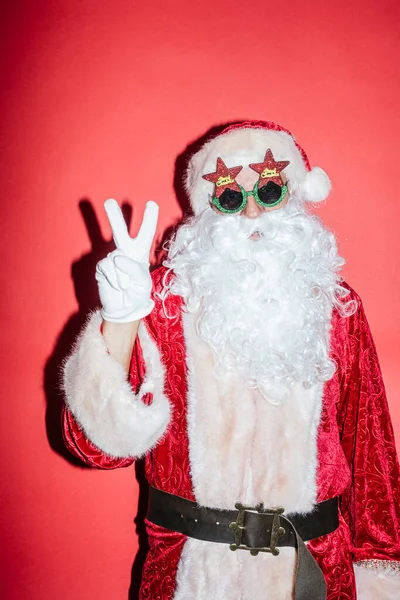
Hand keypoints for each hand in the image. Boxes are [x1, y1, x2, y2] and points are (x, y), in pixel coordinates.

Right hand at [95, 199, 158, 322]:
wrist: (123, 309)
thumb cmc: (137, 294)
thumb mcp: (143, 283)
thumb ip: (134, 269)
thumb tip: (117, 257)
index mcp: (140, 253)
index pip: (145, 234)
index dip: (149, 219)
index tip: (152, 203)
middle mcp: (125, 252)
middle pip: (120, 232)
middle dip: (113, 217)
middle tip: (108, 202)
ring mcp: (112, 259)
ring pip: (116, 259)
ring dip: (122, 277)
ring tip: (124, 286)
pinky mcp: (101, 267)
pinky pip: (107, 269)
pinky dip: (114, 279)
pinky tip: (116, 286)